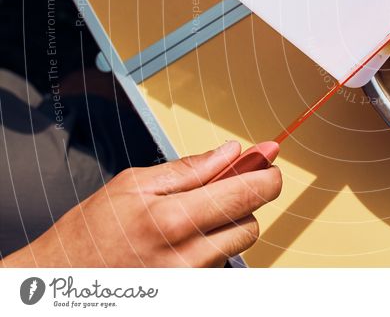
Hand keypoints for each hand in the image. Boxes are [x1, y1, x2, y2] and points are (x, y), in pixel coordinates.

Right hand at [0, 141, 281, 266]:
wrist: (61, 285)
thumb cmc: (90, 233)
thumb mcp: (132, 185)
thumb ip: (190, 169)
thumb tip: (232, 151)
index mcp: (172, 219)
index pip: (246, 194)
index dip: (266, 175)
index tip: (269, 164)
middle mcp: (186, 257)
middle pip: (251, 223)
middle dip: (242, 202)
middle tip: (217, 191)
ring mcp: (189, 282)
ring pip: (237, 246)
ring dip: (227, 228)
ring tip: (187, 221)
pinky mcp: (190, 295)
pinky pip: (219, 267)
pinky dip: (211, 251)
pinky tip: (182, 244)